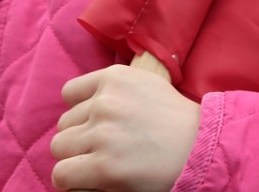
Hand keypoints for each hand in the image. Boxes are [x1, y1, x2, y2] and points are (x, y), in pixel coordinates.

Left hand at [51, 64, 200, 191]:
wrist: (199, 146)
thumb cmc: (175, 118)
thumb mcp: (145, 84)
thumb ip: (115, 87)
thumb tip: (84, 104)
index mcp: (113, 78)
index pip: (69, 93)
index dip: (79, 112)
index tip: (92, 125)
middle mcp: (104, 102)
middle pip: (64, 124)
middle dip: (79, 138)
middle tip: (100, 149)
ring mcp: (102, 134)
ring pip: (59, 147)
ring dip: (74, 159)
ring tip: (95, 164)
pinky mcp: (102, 166)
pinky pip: (62, 174)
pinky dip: (70, 180)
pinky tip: (87, 180)